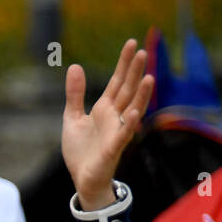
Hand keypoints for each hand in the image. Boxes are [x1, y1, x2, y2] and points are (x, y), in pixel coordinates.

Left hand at [62, 38, 153, 209]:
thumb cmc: (81, 150)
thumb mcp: (72, 118)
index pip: (117, 81)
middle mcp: (114, 117)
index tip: (132, 43)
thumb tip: (75, 66)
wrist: (82, 178)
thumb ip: (75, 94)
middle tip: (143, 51)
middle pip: (127, 90)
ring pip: (132, 109)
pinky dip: (129, 123)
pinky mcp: (113, 148)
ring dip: (141, 95)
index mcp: (104, 108)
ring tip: (149, 77)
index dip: (124, 63)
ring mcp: (116, 131)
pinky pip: (123, 134)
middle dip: (134, 72)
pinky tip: (134, 112)